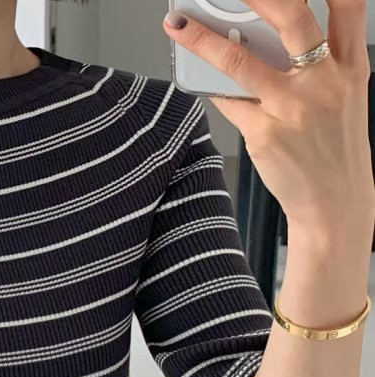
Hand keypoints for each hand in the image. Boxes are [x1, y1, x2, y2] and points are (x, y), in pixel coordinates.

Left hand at [162, 0, 374, 227]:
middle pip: (292, 17)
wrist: (335, 205)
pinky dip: (211, 89)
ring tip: (179, 25)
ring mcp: (293, 107)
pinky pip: (228, 102)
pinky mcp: (265, 134)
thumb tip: (263, 39)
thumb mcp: (344, 98)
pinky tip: (197, 78)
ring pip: (240, 60)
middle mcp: (323, 81)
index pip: (349, 4)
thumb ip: (318, 64)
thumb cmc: (334, 150)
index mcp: (349, 66)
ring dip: (203, 40)